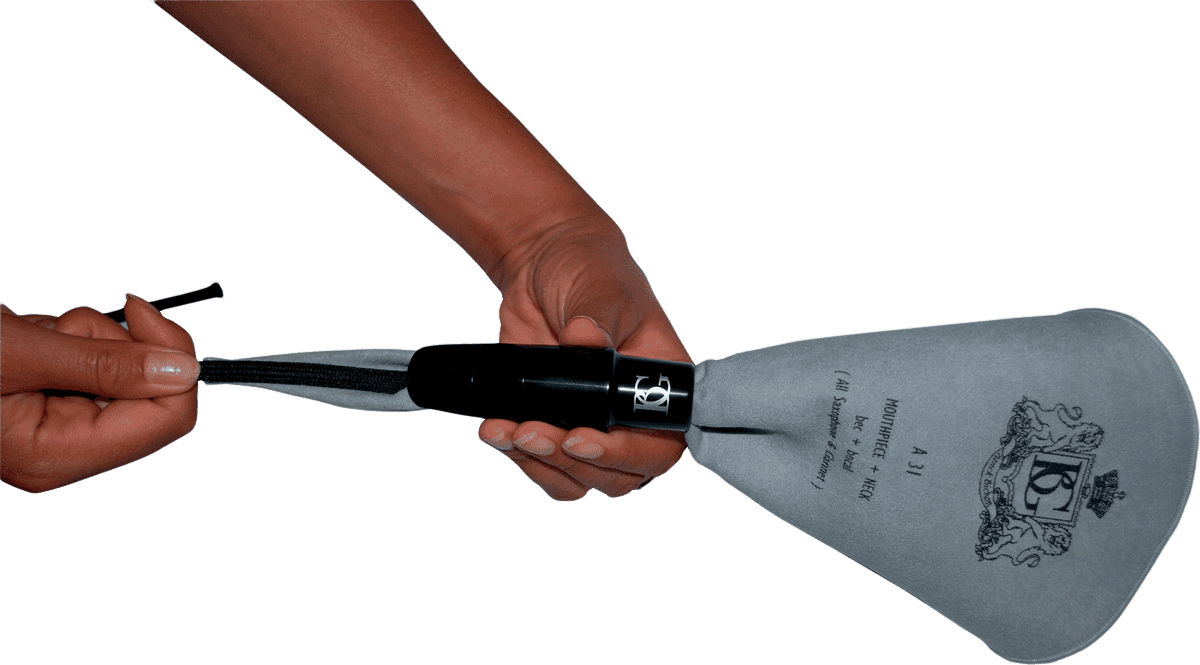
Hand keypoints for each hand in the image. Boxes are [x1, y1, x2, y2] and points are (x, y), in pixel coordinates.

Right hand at [1, 294, 198, 492]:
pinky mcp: (46, 401)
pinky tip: (27, 337)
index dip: (171, 363)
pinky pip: (89, 363)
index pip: (165, 420)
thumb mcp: (18, 353)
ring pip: (119, 370)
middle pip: (147, 394)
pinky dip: (66, 337)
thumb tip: (181, 372)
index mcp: (55, 456)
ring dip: (83, 335)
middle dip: (114, 344)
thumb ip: (103, 364)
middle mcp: (59, 452)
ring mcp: (54, 428)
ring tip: (30, 334)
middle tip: (63, 329)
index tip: (142, 314)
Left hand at [478, 218, 691, 499]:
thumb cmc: (590, 270)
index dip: (623, 453)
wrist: (542, 265)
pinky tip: (498, 430)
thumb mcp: (600, 288)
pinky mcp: (555, 427)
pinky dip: (520, 459)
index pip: (660, 443)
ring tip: (508, 430)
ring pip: (579, 479)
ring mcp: (594, 426)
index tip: (579, 436)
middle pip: (617, 475)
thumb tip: (583, 339)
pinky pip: (546, 469)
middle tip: (531, 431)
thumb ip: (595, 317)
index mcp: (659, 385)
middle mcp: (631, 416)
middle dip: (569, 460)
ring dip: (540, 465)